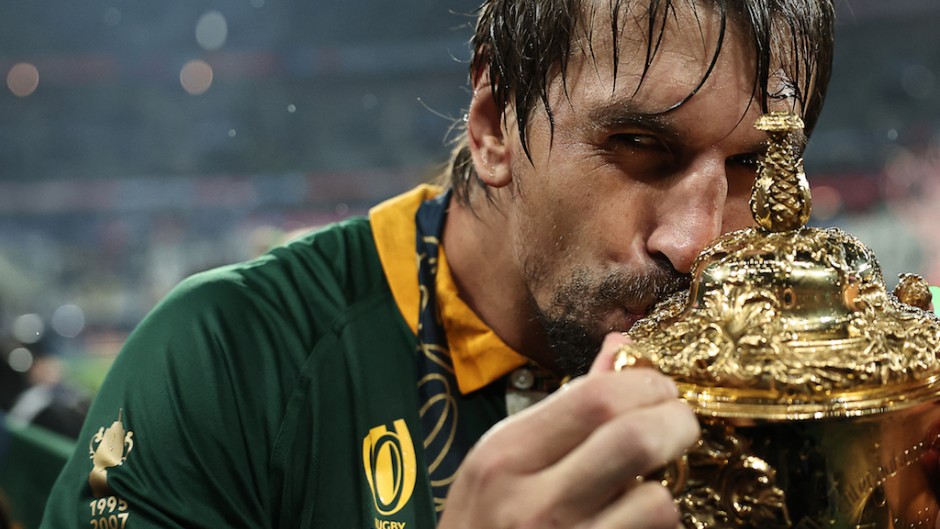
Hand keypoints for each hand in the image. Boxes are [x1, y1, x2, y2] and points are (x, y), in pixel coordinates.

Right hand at [439, 332, 698, 528]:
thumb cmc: (481, 524)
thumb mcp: (501, 459)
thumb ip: (565, 405)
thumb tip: (620, 346)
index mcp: (505, 455)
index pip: (597, 398)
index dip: (646, 386)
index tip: (660, 390)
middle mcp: (532, 504)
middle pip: (635, 439)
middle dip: (677, 423)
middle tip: (680, 424)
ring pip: (657, 503)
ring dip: (664, 492)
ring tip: (648, 489)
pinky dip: (653, 525)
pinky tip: (631, 522)